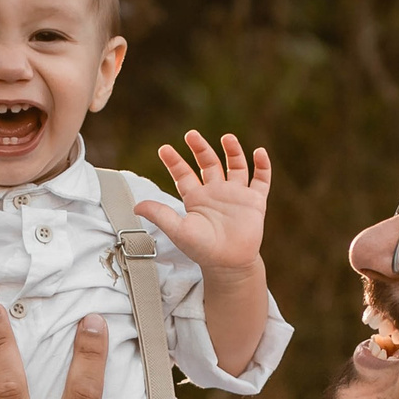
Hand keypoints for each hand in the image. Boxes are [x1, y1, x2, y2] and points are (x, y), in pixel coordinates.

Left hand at [135, 131, 271, 276]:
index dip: (174, 161)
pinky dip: (262, 166)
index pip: (184, 174)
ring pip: (236, 166)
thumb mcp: (178, 230)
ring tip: (227, 137)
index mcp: (196, 198)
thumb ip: (160, 215)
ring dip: (233, 151)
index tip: (164, 148)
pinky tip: (259, 153)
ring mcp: (236, 195)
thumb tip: (136, 206)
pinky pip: (261, 180)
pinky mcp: (254, 201)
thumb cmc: (202, 250)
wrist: (228, 264)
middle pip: (209, 163)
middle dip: (200, 148)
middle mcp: (216, 192)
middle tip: (191, 134)